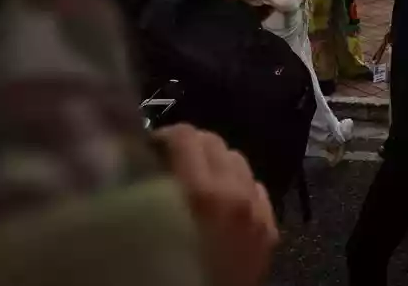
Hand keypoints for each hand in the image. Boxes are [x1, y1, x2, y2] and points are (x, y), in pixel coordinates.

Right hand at [154, 125, 277, 285]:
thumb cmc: (161, 274)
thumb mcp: (143, 229)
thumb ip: (144, 189)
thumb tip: (137, 161)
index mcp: (200, 193)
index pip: (187, 136)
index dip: (164, 137)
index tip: (149, 150)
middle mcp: (235, 196)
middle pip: (216, 144)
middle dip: (191, 148)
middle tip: (169, 165)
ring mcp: (258, 214)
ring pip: (239, 163)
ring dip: (217, 166)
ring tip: (195, 184)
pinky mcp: (270, 233)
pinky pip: (257, 190)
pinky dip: (239, 189)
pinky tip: (221, 206)